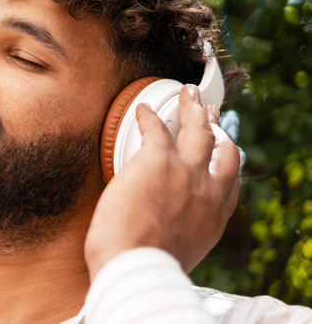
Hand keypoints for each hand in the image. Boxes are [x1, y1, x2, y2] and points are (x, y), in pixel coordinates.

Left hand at [84, 84, 240, 278]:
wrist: (136, 266)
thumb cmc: (145, 269)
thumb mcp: (177, 255)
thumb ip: (179, 237)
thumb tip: (163, 237)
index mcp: (213, 218)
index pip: (228, 184)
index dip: (225, 164)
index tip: (222, 152)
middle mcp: (208, 192)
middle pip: (221, 150)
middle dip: (216, 129)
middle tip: (211, 115)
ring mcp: (186, 172)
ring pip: (197, 130)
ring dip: (193, 109)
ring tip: (188, 95)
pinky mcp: (157, 160)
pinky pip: (155, 127)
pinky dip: (148, 116)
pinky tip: (142, 109)